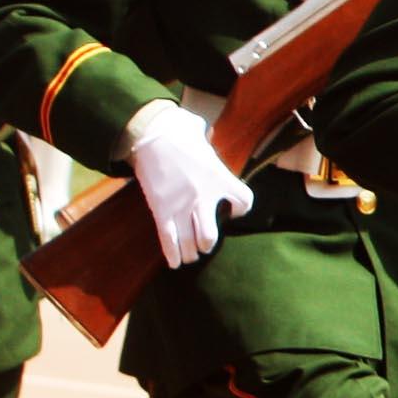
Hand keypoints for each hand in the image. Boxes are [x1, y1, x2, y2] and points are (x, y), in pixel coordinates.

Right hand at [125, 100, 255, 267]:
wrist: (152, 135)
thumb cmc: (180, 134)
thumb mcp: (205, 141)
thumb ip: (211, 144)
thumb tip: (207, 133)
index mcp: (221, 178)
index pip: (244, 200)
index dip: (242, 208)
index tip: (235, 211)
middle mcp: (204, 196)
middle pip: (210, 235)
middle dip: (207, 243)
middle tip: (205, 244)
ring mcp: (182, 206)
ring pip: (189, 242)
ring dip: (191, 252)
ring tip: (192, 255)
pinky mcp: (161, 210)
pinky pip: (168, 239)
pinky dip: (172, 254)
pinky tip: (175, 264)